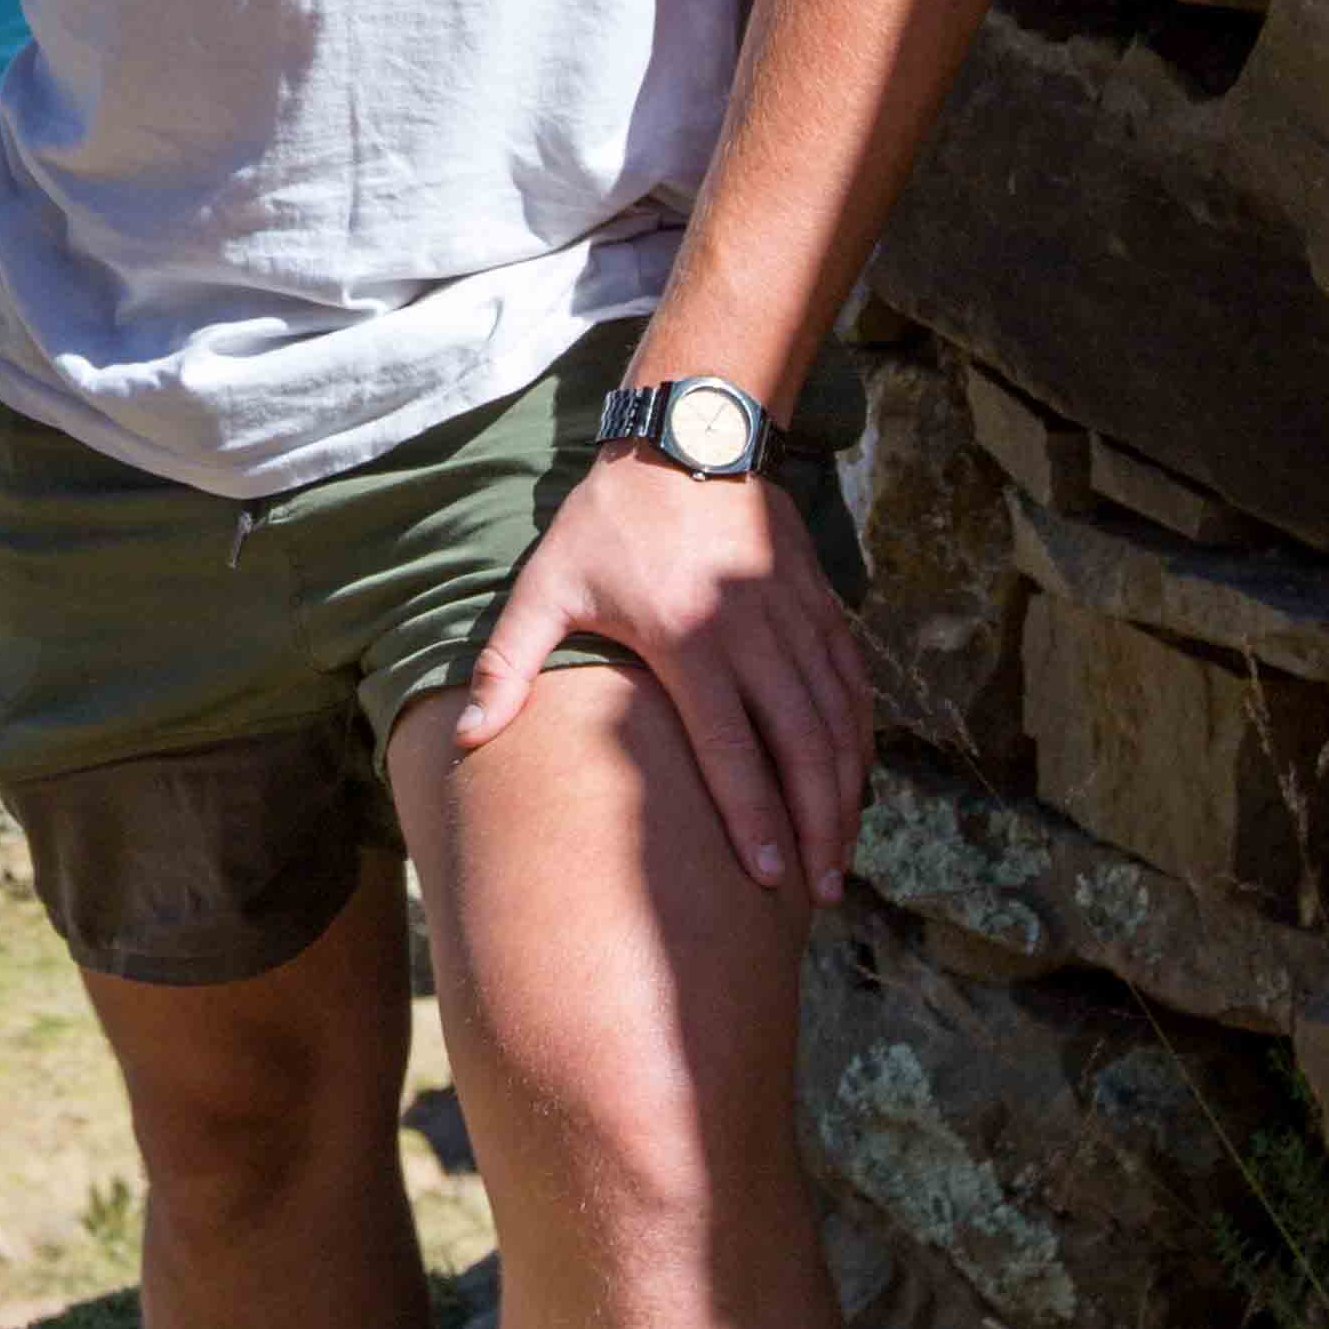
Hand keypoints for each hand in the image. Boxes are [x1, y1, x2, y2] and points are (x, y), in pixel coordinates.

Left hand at [449, 448, 874, 908]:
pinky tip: (856, 783)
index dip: (752, 815)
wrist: (685, 437)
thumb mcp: (545, 585)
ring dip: (846, 793)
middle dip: (816, 826)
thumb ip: (505, 665)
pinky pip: (851, 684)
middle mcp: (752, 634)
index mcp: (687, 639)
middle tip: (819, 891)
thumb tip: (468, 739)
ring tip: (840, 857)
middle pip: (801, 747)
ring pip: (837, 721)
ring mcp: (793, 619)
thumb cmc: (605, 522)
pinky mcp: (819, 604)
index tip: (768, 874)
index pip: (729, 745)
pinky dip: (860, 738)